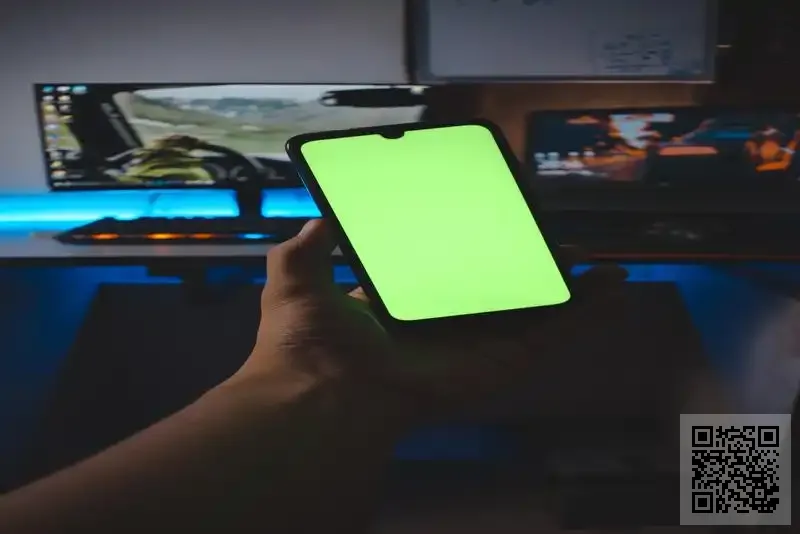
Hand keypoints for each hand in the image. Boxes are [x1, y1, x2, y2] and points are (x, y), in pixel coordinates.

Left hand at [233, 219, 627, 427]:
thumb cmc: (305, 340)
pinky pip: (553, 335)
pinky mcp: (502, 360)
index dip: (476, 250)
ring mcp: (478, 344)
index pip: (449, 273)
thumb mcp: (296, 276)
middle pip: (501, 292)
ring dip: (572, 290)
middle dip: (532, 269)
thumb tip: (320, 219)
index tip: (499, 223)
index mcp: (406, 305)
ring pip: (536, 314)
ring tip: (604, 267)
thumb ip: (308, 245)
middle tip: (556, 241)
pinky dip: (586, 314)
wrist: (323, 395)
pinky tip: (613, 288)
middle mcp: (446, 325)